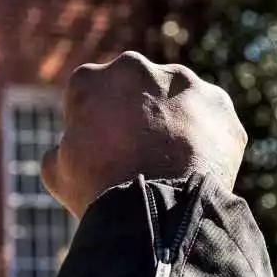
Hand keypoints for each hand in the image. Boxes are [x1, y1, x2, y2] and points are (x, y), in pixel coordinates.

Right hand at [42, 51, 247, 217]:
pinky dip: (208, 140)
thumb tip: (70, 146)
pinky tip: (198, 167)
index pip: (91, 96)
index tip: (103, 151)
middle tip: (141, 154)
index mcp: (91, 78)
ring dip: (176, 123)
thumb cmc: (100, 190)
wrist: (157, 210)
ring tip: (173, 165)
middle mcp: (137, 67)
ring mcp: (183, 82)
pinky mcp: (219, 105)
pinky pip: (212, 122)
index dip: (95, 125)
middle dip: (139, 114)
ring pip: (178, 101)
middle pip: (137, 90)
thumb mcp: (57, 171)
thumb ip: (62, 146)